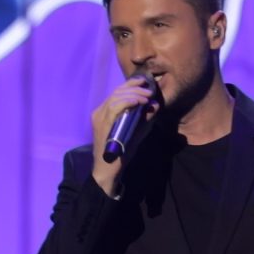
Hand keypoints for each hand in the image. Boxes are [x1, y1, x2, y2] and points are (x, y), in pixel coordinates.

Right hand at [90, 76, 153, 195]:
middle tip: (149, 91)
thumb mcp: (136, 132)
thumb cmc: (121, 153)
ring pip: (115, 97)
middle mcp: (99, 113)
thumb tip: (154, 105)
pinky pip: (114, 108)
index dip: (131, 84)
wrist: (108, 170)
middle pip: (116, 92)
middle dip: (135, 88)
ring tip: (146, 96)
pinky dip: (126, 102)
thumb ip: (145, 119)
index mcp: (105, 112)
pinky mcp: (102, 124)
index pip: (117, 92)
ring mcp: (99, 118)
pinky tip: (137, 102)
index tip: (144, 83)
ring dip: (133, 94)